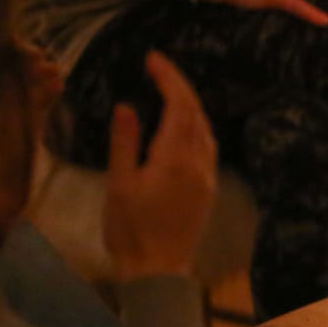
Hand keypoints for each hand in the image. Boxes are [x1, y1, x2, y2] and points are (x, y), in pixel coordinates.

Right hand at [104, 52, 216, 281]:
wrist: (157, 269)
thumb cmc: (130, 228)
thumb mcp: (119, 183)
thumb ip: (125, 142)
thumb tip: (128, 107)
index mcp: (175, 158)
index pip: (179, 105)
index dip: (169, 77)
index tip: (153, 58)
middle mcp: (199, 163)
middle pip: (196, 113)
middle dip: (179, 85)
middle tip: (157, 67)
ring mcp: (208, 176)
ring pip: (205, 129)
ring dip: (190, 105)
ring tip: (167, 90)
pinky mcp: (208, 188)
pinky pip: (207, 146)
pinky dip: (195, 126)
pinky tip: (181, 126)